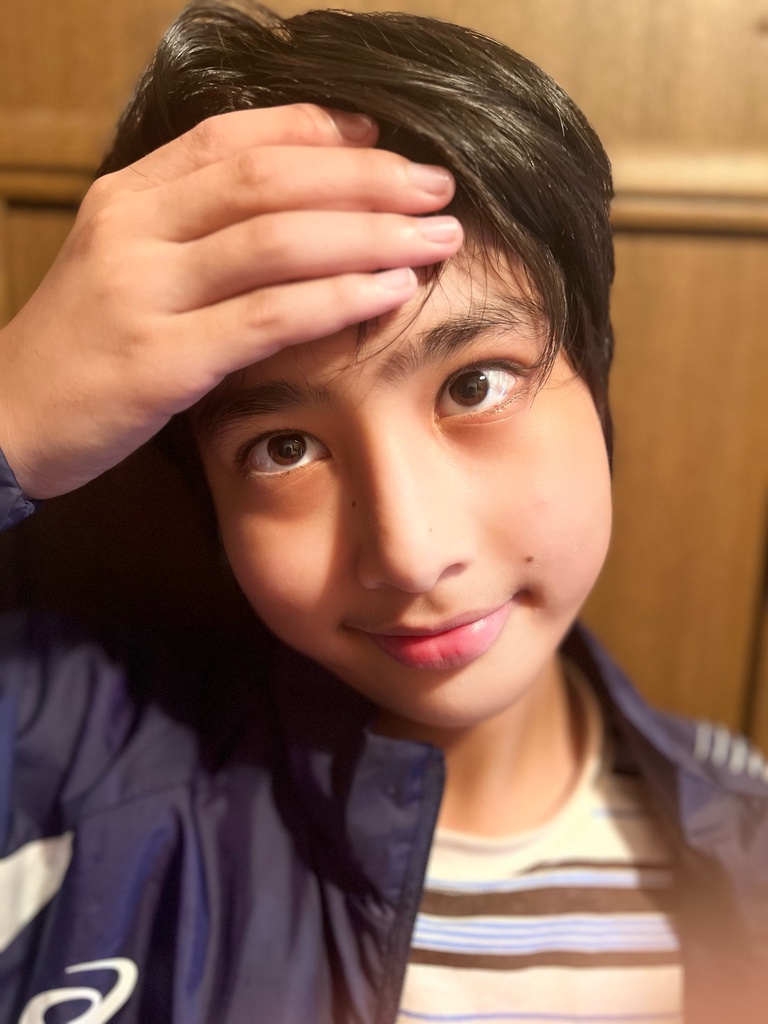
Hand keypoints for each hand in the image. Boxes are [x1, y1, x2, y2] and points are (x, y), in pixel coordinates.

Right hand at [0, 104, 461, 497]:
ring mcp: (142, 292)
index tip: (383, 139)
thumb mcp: (123, 268)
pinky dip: (338, 298)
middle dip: (365, 177)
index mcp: (128, 198)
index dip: (316, 130)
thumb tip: (292, 213)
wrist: (4, 421)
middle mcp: (133, 230)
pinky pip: (266, 317)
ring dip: (369, 233)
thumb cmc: (81, 348)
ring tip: (436, 237)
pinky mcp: (160, 360)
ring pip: (275, 240)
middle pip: (269, 180)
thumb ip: (191, 232)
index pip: (231, 137)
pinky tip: (391, 292)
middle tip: (436, 186)